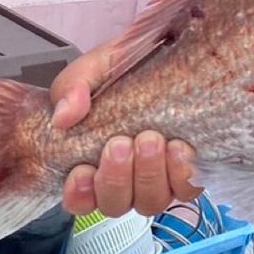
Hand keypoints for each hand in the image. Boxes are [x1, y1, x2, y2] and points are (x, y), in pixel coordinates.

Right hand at [50, 48, 198, 217]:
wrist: (175, 50)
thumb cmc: (133, 64)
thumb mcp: (98, 66)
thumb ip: (74, 86)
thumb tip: (64, 117)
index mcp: (95, 157)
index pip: (80, 199)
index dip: (80, 195)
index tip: (83, 170)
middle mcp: (128, 175)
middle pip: (115, 204)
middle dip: (116, 178)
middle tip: (121, 143)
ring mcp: (160, 176)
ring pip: (151, 201)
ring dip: (149, 174)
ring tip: (152, 139)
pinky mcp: (189, 169)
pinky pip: (187, 189)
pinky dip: (182, 174)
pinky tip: (180, 148)